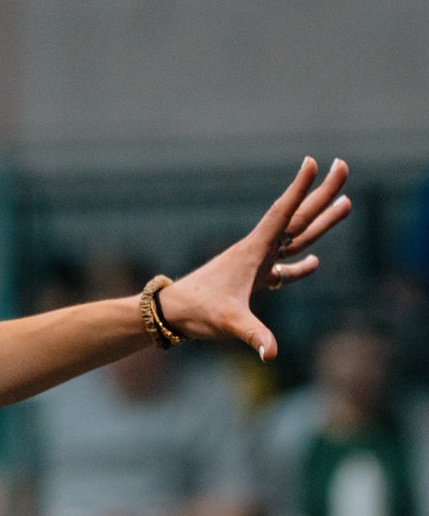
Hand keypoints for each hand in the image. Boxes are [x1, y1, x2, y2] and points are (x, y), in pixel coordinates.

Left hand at [159, 157, 350, 360]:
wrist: (172, 313)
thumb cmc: (196, 312)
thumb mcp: (227, 323)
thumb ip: (252, 335)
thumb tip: (272, 354)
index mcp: (253, 251)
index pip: (282, 213)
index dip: (299, 188)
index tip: (312, 161)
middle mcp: (256, 251)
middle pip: (297, 217)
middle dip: (321, 193)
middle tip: (343, 166)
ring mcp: (255, 265)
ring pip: (295, 238)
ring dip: (319, 221)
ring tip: (345, 202)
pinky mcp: (251, 280)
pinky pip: (284, 267)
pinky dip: (300, 265)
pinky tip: (316, 263)